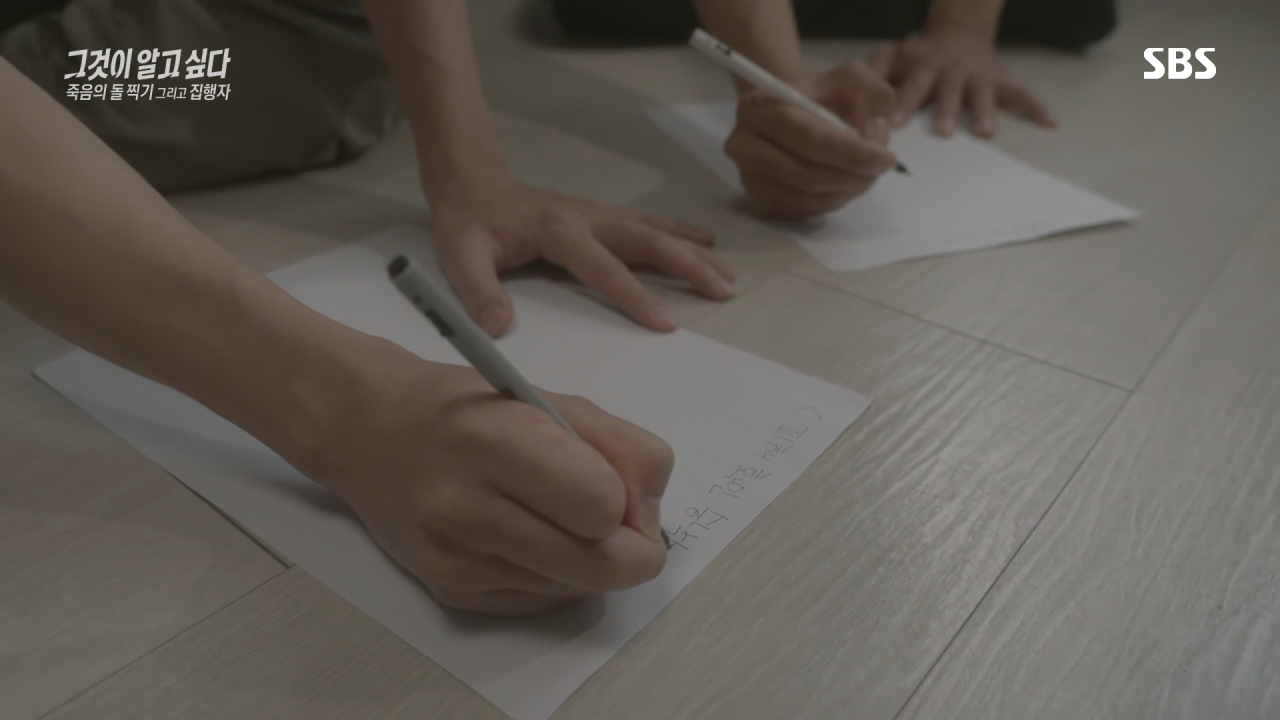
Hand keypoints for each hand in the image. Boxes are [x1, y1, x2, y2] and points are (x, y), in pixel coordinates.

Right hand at [307, 350, 672, 615]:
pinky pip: (544, 603)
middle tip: (626, 525)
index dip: (627, 501)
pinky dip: (559, 578)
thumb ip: (623, 447)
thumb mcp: (554, 397)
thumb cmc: (474, 408)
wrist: (372, 432)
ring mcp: (455, 558)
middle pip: (600, 566)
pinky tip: (531, 538)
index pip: (601, 505)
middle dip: (634, 551)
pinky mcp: (452, 592)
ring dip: (593, 562)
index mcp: (494, 440)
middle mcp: (464, 506)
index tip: (619, 487)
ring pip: (577, 590)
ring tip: (565, 519)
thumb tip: (650, 517)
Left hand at [428, 173, 735, 336]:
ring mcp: (596, 214)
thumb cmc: (467, 221)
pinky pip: (647, 224)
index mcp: (559, 231)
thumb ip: (478, 291)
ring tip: (727, 272)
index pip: (605, 269)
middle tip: (723, 289)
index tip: (666, 323)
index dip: (636, 297)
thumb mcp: (459, 256)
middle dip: (689, 265)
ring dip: (693, 250)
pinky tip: (703, 241)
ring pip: (655, 230)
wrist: (470, 182)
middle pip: (648, 241)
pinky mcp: (599, 216)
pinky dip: (680, 232)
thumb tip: (500, 327)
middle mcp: (587, 218)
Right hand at [725, 61, 899, 219]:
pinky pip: (805, 211)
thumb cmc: (820, 96)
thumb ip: (871, 89)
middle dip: (853, 176)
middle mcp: (743, 145)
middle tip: (881, 168)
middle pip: (807, 174)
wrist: (791, 115)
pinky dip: (834, 200)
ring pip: (809, 198)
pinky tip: (845, 181)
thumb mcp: (849, 78)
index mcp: (758, 108)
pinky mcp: (760, 202)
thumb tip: (879, 118)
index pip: (809, 138)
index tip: (887, 158)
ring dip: (848, 189)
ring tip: (867, 171)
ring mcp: (748, 178)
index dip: (851, 153)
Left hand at [870, 27, 1055, 137]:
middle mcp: (952, 71)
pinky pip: (1022, 93)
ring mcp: (978, 76)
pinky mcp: (1001, 80)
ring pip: (982, 94)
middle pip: (947, 92)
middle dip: (944, 110)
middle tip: (941, 131)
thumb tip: (853, 99)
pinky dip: (1037, 107)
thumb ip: (874, 72)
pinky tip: (1052, 123)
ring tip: (984, 132)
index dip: (902, 105)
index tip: (894, 126)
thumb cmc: (920, 51)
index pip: (910, 87)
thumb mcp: (893, 54)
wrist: (960, 29)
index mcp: (924, 66)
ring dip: (984, 111)